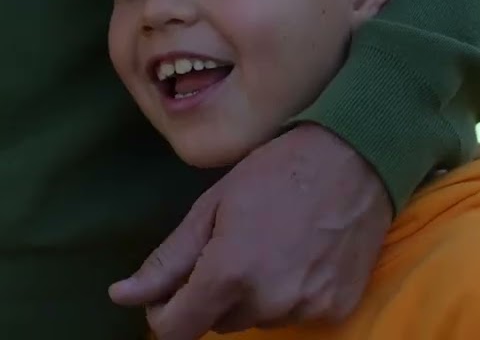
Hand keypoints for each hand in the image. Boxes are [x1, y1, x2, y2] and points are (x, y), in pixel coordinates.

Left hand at [109, 123, 392, 339]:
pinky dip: (293, 294)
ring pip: (258, 318)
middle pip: (218, 323)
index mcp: (228, 274)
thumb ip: (168, 259)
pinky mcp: (336, 308)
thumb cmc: (278, 170)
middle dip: (215, 294)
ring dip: (255, 294)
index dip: (165, 312)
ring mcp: (306, 308)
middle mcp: (267, 301)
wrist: (356, 157)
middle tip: (234, 244)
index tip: (174, 288)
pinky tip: (302, 255)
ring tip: (273, 244)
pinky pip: (297, 314)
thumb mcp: (213, 205)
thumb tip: (122, 296)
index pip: (175, 330)